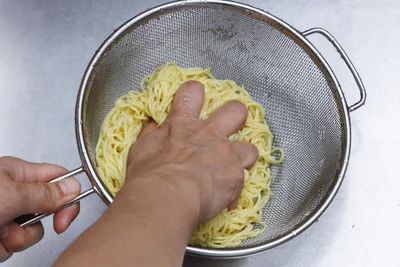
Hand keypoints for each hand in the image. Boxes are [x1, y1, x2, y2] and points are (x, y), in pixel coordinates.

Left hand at [0, 157, 80, 261]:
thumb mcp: (10, 195)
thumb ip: (45, 193)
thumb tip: (74, 187)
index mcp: (19, 173)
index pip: (59, 178)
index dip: (69, 197)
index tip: (65, 217)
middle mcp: (14, 192)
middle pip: (47, 210)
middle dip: (35, 225)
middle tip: (21, 226)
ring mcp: (5, 214)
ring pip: (31, 231)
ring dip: (16, 239)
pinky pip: (14, 244)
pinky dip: (3, 247)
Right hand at [126, 81, 257, 223]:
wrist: (166, 196)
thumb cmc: (149, 176)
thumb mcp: (141, 151)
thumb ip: (151, 136)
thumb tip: (152, 127)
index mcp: (182, 124)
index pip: (191, 94)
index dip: (195, 92)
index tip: (196, 96)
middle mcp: (208, 133)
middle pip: (234, 111)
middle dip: (236, 116)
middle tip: (231, 125)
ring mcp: (226, 153)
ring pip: (250, 147)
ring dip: (244, 157)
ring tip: (236, 168)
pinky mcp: (236, 175)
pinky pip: (242, 181)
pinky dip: (234, 191)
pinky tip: (224, 200)